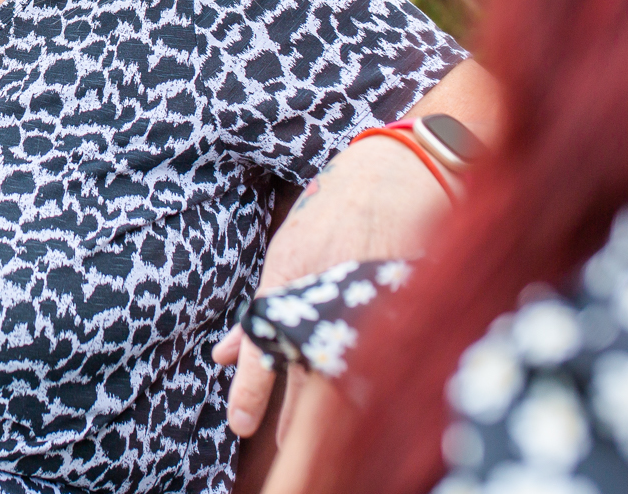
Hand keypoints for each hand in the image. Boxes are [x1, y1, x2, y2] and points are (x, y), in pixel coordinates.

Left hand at [213, 135, 450, 438]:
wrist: (395, 176)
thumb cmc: (329, 219)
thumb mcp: (281, 262)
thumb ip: (256, 317)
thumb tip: (221, 358)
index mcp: (290, 286)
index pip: (264, 354)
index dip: (251, 394)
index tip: (239, 426)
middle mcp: (327, 301)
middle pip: (309, 383)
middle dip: (295, 427)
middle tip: (282, 452)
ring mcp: (369, 308)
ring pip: (350, 384)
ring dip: (334, 421)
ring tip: (319, 451)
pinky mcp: (406, 309)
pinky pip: (391, 363)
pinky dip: (378, 391)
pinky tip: (372, 415)